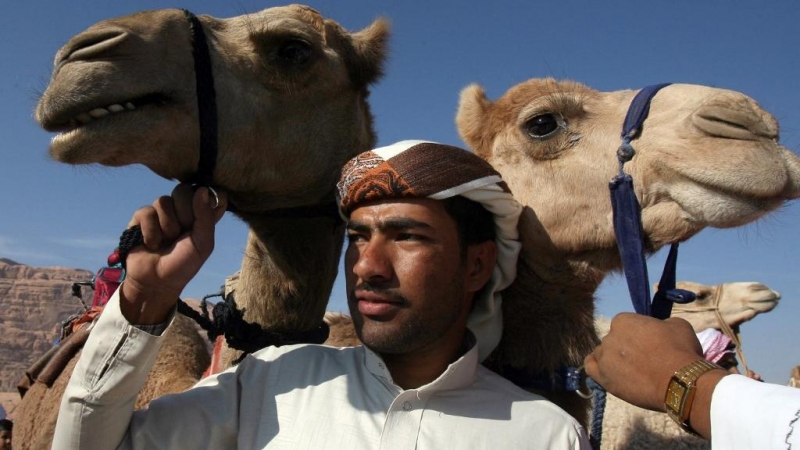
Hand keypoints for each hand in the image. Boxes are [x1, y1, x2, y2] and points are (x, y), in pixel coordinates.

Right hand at [119, 185, 226, 323]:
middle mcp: (181, 209)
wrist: (157, 282)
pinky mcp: (141, 218)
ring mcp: (160, 212)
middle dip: (184, 214)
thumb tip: (202, 189)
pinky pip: (146, 212)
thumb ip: (206, 216)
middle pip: (183, 190)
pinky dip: (151, 231)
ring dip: (167, 226)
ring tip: (166, 242)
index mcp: (201, 214)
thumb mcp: (203, 243)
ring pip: (163, 201)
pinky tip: (152, 244)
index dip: (207, 196)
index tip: (205, 209)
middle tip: (182, 234)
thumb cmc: (184, 264)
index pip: (208, 191)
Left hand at [583, 313, 703, 411]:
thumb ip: (662, 323)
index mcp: (623, 320)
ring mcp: (604, 357)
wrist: (678, 382)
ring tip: (631, 371)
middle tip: (643, 359)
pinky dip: (597, 368)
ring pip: (602, 354)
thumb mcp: (677, 325)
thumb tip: (660, 327)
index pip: (624, 324)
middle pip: (614, 340)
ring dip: (613, 359)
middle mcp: (609, 336)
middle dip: (626, 347)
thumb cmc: (680, 351)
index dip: (637, 334)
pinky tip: (608, 372)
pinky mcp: (602, 377)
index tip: (648, 344)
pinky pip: (590, 367)